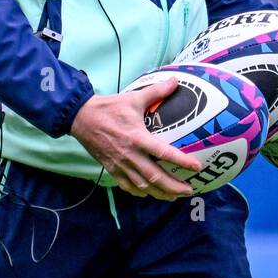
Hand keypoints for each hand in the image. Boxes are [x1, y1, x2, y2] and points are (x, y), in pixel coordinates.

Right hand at [70, 77, 200, 199]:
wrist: (81, 118)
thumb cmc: (109, 108)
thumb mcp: (133, 98)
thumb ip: (156, 91)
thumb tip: (175, 81)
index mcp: (137, 138)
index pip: (164, 153)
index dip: (181, 161)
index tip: (197, 166)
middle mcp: (130, 155)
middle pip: (155, 177)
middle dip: (173, 186)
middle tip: (189, 189)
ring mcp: (120, 165)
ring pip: (143, 186)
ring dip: (160, 193)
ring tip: (174, 196)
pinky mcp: (111, 169)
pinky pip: (127, 186)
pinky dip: (140, 192)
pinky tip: (149, 194)